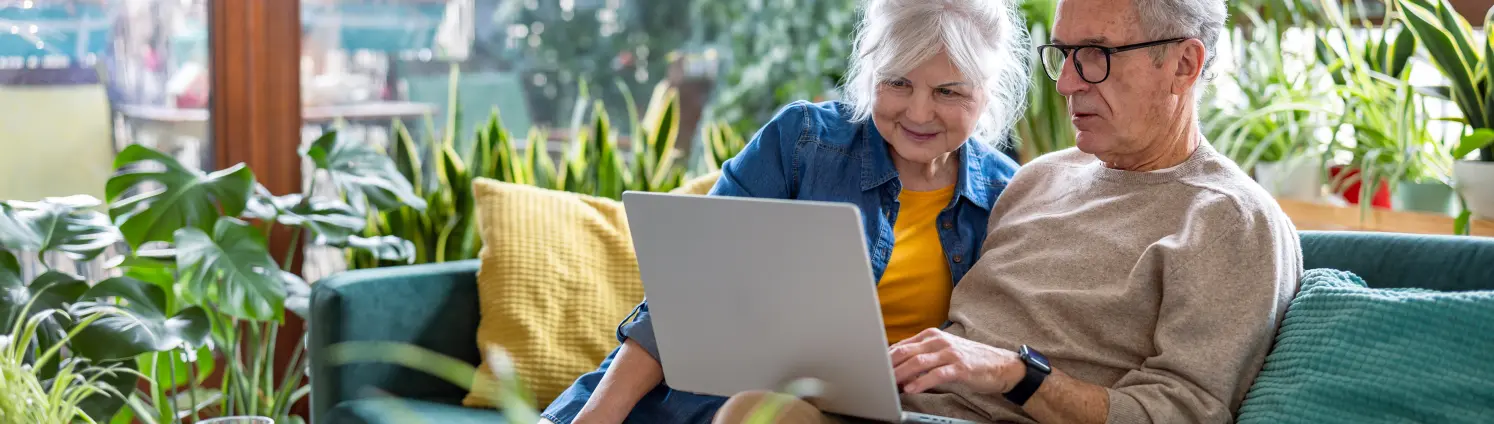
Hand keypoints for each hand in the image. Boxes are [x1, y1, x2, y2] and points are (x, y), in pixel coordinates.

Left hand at [888, 328, 1024, 394]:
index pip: (902, 345)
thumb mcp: (942, 352)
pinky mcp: (960, 367)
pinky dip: (921, 382)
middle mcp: (939, 341)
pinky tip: (912, 389)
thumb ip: (921, 356)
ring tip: (889, 383)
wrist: (1001, 365)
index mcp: (931, 336)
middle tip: (876, 377)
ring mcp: (950, 353)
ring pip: (918, 361)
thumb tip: (896, 366)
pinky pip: (936, 374)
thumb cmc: (969, 360)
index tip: (874, 369)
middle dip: (889, 365)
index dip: (886, 358)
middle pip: (906, 351)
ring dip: (901, 373)